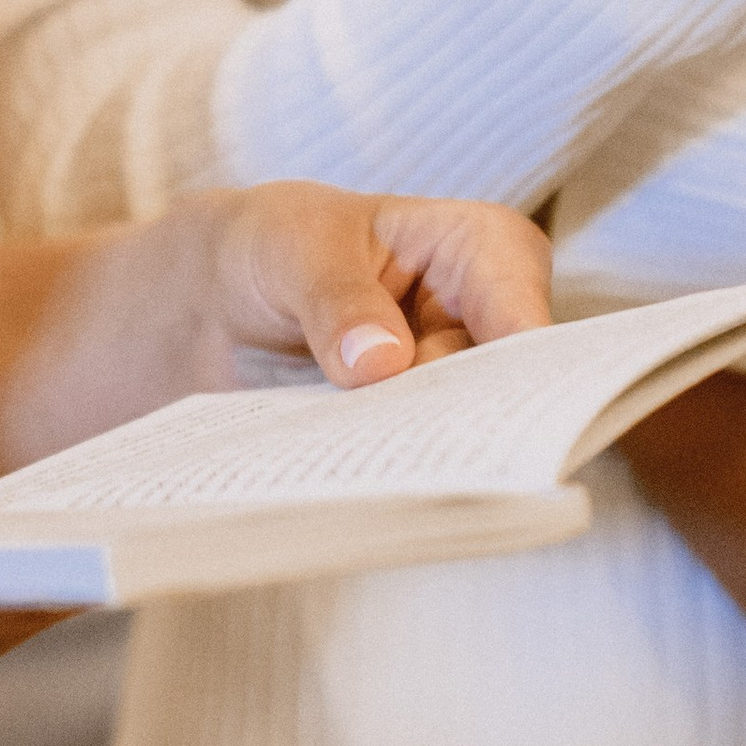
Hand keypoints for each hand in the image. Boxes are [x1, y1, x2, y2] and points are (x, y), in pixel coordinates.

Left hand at [0, 184, 553, 474]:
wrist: (223, 298)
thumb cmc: (274, 246)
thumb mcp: (293, 250)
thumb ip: (336, 297)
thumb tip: (381, 362)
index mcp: (483, 250)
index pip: (522, 310)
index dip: (522, 363)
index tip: (492, 407)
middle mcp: (487, 325)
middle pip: (507, 389)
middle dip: (471, 424)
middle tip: (429, 460)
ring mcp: (455, 387)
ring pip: (464, 435)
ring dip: (427, 460)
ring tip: (384, 486)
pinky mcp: (415, 434)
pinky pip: (418, 463)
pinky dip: (390, 477)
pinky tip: (357, 499)